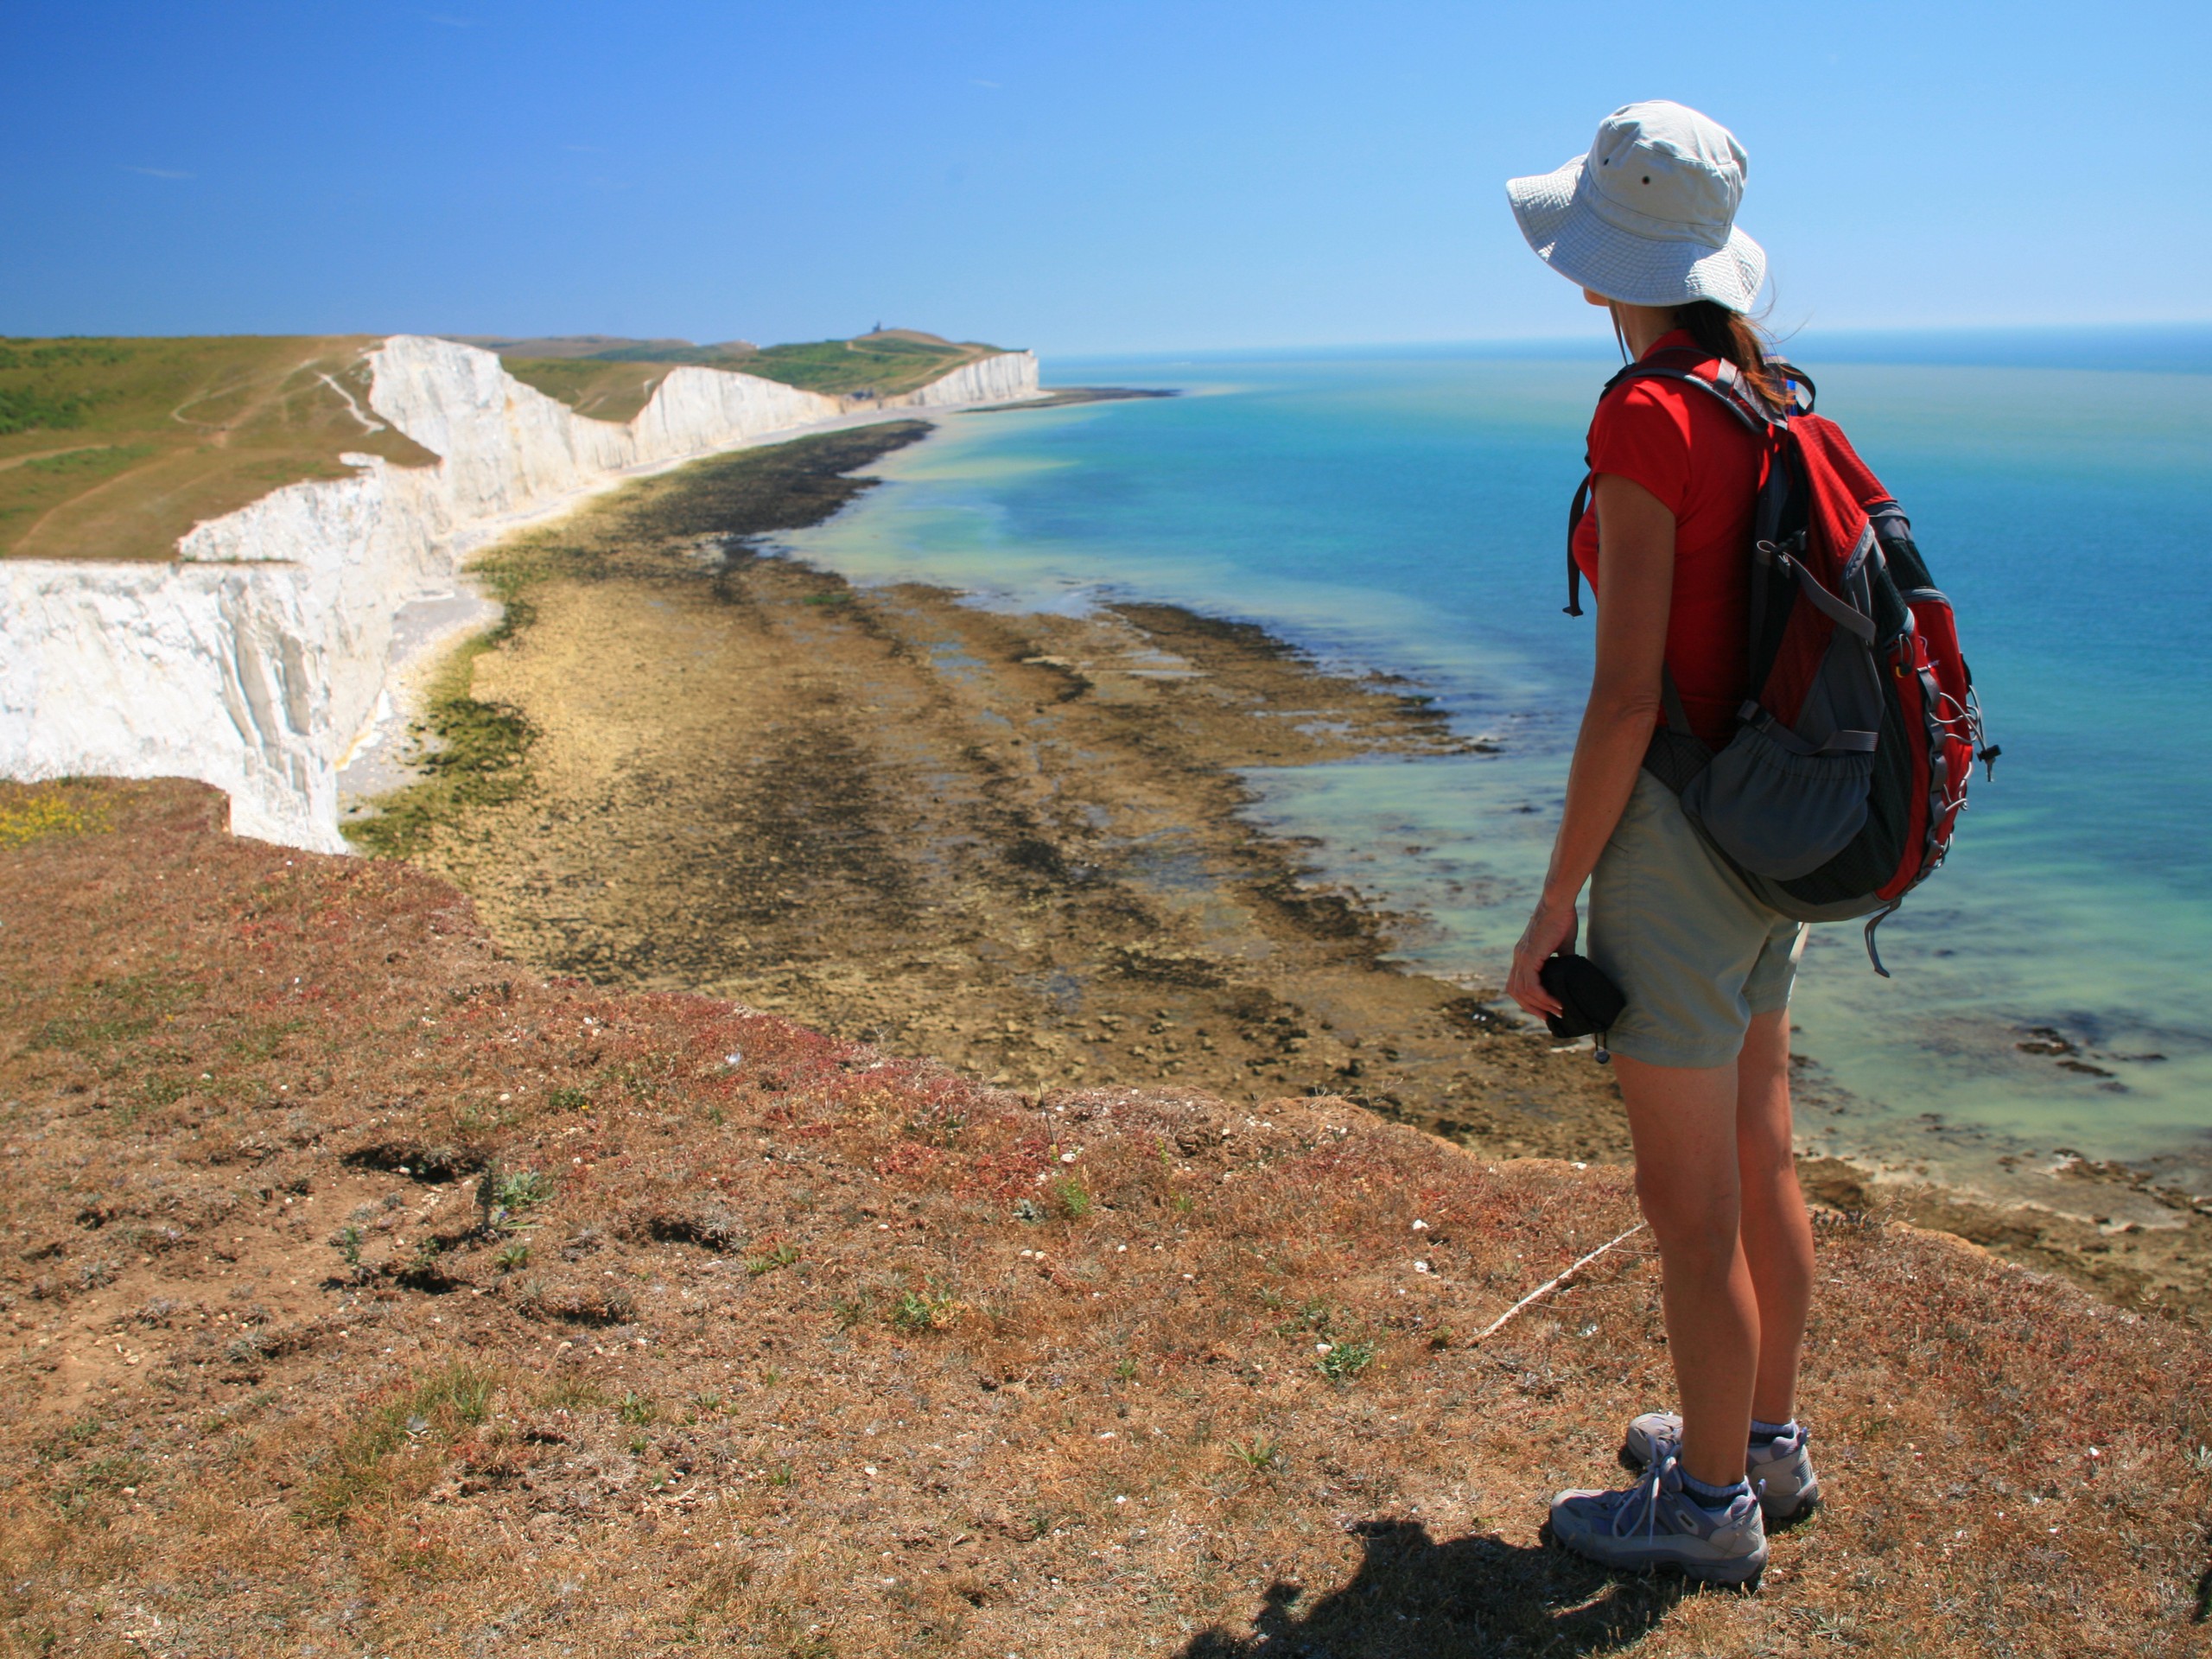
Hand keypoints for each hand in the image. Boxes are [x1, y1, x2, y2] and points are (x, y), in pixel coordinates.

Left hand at [1506, 895, 1579, 1018]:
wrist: (1558, 901)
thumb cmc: (1562, 918)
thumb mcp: (1563, 944)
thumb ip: (1563, 960)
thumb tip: (1571, 974)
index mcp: (1523, 954)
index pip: (1517, 983)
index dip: (1527, 999)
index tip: (1543, 1008)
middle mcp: (1518, 957)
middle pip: (1515, 991)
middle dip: (1530, 1007)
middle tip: (1548, 1017)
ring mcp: (1522, 956)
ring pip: (1523, 991)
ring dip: (1540, 1005)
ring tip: (1557, 1012)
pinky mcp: (1530, 955)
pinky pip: (1532, 984)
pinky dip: (1542, 996)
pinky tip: (1555, 1002)